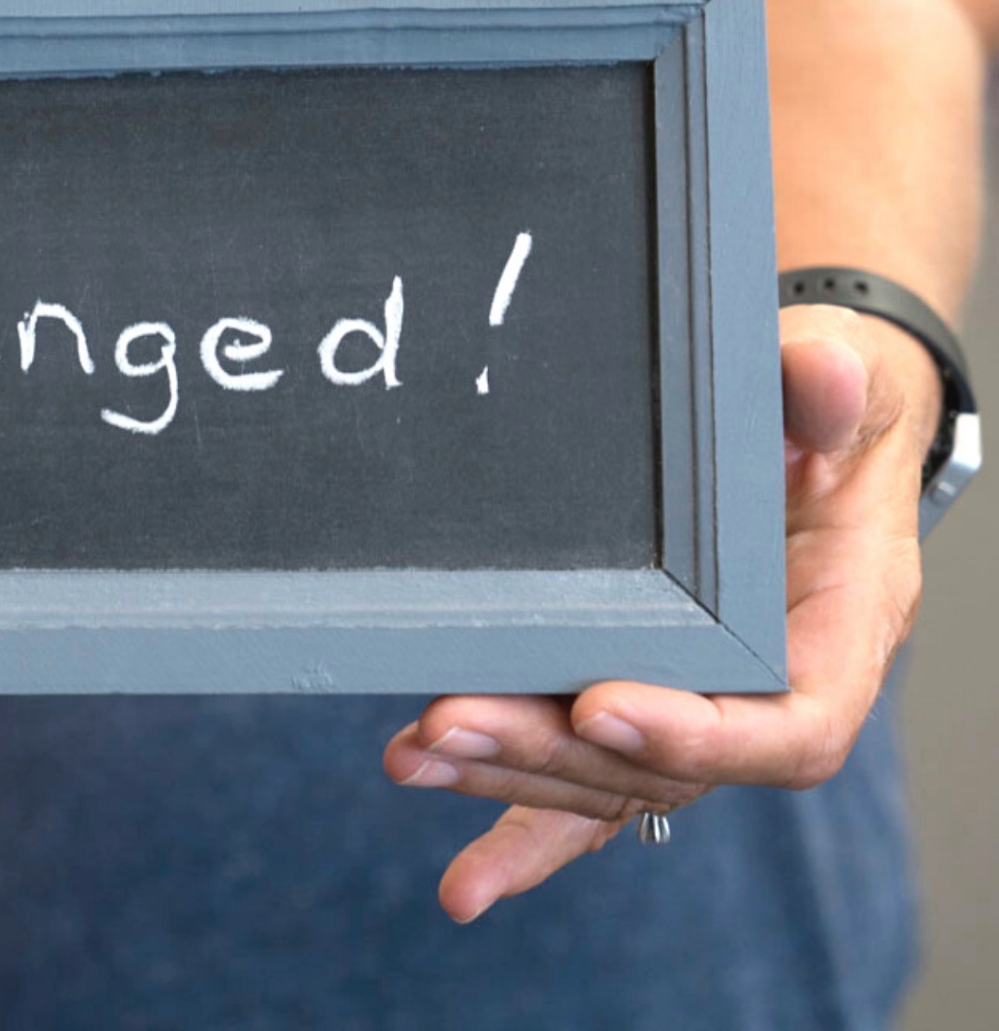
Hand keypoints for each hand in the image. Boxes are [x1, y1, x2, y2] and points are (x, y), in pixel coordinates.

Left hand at [382, 303, 941, 921]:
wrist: (804, 419)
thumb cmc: (822, 407)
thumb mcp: (834, 379)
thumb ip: (823, 387)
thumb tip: (821, 374)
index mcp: (837, 631)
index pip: (783, 725)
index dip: (692, 734)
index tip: (595, 708)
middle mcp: (772, 691)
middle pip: (667, 764)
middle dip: (552, 752)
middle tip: (449, 724)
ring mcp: (701, 706)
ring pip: (610, 779)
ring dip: (509, 778)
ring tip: (416, 758)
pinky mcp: (644, 703)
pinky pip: (593, 788)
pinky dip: (528, 828)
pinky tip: (465, 880)